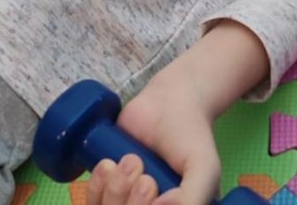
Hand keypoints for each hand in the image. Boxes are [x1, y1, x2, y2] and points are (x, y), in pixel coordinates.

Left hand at [85, 69, 219, 204]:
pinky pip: (93, 199)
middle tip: (146, 178)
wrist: (169, 102)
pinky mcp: (107, 183)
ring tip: (132, 161)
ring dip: (115, 192)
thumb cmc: (191, 138)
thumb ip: (195, 197)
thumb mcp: (203, 170)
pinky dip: (97, 185)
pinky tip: (108, 164)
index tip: (152, 189)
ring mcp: (127, 200)